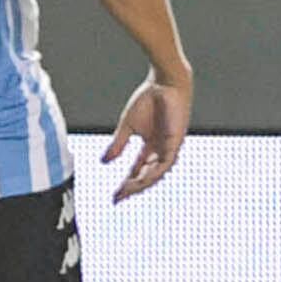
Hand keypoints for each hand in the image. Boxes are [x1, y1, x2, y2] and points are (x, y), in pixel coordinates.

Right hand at [101, 66, 192, 202]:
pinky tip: (140, 180)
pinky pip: (165, 164)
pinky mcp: (176, 143)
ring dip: (141, 184)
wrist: (164, 83)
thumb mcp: (128, 125)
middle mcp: (161, 150)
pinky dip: (153, 173)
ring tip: (126, 191)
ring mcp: (169, 147)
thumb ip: (118, 144)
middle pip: (147, 176)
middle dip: (132, 188)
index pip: (138, 169)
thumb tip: (104, 162)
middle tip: (117, 199)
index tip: (114, 196)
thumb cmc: (149, 99)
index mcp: (151, 146)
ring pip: (156, 174)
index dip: (127, 183)